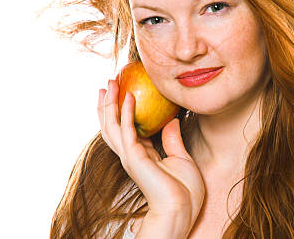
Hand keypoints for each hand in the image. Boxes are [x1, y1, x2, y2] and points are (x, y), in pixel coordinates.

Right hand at [98, 80, 204, 235]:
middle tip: (108, 83)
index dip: (120, 111)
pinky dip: (126, 112)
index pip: (125, 128)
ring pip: (113, 126)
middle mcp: (131, 154)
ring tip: (110, 84)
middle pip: (112, 125)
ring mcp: (130, 156)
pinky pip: (127, 130)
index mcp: (142, 155)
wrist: (182, 210)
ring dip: (110, 103)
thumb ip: (172, 139)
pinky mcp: (135, 157)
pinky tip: (129, 97)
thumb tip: (171, 121)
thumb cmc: (185, 191)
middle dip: (108, 104)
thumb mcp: (181, 158)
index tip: (121, 92)